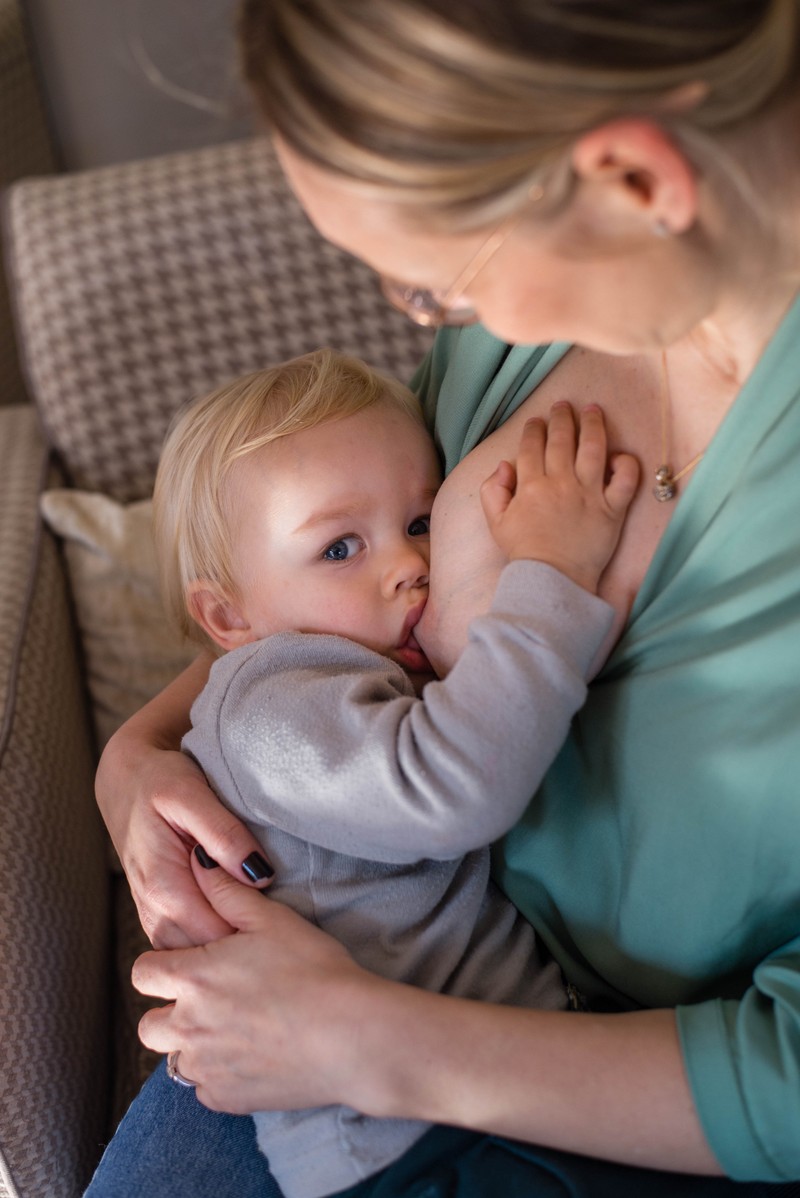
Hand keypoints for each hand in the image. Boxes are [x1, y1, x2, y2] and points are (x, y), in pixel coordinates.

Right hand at [97, 712, 273, 949]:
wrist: (125, 783)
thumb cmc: (159, 783)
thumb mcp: (192, 795)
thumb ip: (224, 835)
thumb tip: (260, 874)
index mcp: (164, 888)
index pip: (218, 937)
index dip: (253, 932)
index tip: (282, 916)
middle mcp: (155, 913)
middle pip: (210, 957)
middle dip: (246, 946)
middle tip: (280, 920)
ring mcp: (155, 920)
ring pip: (200, 958)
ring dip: (233, 946)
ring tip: (264, 920)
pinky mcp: (160, 918)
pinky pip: (192, 946)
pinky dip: (218, 940)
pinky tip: (241, 920)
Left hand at [134, 855, 367, 1112]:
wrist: (352, 1036)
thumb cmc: (315, 970)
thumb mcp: (272, 920)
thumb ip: (228, 893)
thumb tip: (200, 863)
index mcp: (194, 978)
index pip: (143, 973)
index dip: (162, 966)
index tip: (190, 964)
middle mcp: (189, 1027)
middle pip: (148, 1026)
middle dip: (169, 1012)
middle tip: (208, 1001)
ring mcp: (206, 1068)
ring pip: (175, 1061)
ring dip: (192, 1046)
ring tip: (233, 1029)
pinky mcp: (227, 1099)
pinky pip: (204, 1088)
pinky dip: (218, 1075)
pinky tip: (251, 1056)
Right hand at [480, 403, 638, 592]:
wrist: (553, 579)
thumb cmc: (524, 552)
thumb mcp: (496, 523)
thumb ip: (493, 491)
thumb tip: (504, 466)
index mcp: (531, 486)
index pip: (531, 446)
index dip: (534, 428)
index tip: (537, 420)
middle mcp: (560, 483)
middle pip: (562, 439)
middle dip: (562, 417)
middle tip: (564, 406)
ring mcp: (588, 494)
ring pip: (593, 448)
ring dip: (593, 425)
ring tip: (593, 410)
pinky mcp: (612, 509)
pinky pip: (624, 480)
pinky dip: (625, 464)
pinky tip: (620, 456)